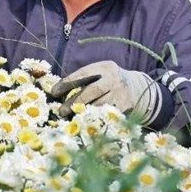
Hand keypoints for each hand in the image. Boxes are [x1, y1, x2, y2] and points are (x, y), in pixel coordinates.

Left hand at [49, 61, 163, 124]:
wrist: (137, 88)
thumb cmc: (108, 82)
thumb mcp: (99, 74)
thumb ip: (83, 80)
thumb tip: (57, 93)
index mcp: (105, 67)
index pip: (84, 73)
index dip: (68, 82)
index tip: (53, 92)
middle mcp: (114, 79)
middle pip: (93, 90)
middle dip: (76, 101)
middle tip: (61, 111)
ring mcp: (121, 94)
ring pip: (101, 105)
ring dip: (84, 113)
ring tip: (72, 118)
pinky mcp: (125, 107)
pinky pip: (108, 115)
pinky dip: (96, 119)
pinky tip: (85, 124)